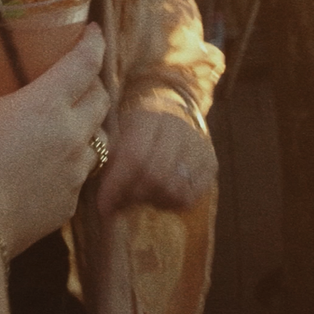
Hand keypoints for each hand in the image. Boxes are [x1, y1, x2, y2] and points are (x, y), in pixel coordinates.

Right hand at [0, 24, 111, 252]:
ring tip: (68, 118)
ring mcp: (73, 172)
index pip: (86, 63)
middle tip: (77, 72)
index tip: (93, 31)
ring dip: (88, 123)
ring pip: (99, 138)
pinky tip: (50, 161)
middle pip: (101, 98)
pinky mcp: (67, 203)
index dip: (93, 42)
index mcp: (47, 105)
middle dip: (93, 80)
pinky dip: (72, 160)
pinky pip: (81, 174)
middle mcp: (70, 135)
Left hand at [96, 85, 215, 213]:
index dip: (117, 185)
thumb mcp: (120, 132)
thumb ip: (111, 162)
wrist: (176, 108)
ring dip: (150, 200)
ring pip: (173, 191)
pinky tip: (157, 195)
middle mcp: (181, 129)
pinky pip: (188, 198)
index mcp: (152, 116)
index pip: (134, 157)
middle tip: (119, 202)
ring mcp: (200, 147)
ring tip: (137, 195)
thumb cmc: (139, 126)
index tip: (102, 205)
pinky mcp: (211, 165)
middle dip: (132, 195)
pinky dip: (168, 203)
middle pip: (155, 177)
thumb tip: (105, 205)